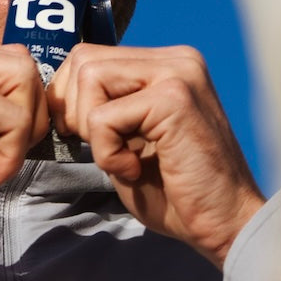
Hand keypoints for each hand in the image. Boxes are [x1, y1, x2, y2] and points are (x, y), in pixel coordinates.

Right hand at [0, 40, 48, 264]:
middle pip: (22, 63)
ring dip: (23, 131)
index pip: (8, 61)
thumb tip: (37, 104)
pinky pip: (12, 114)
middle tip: (6, 157)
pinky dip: (11, 152)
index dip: (22, 107)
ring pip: (24, 78)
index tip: (4, 149)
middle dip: (30, 115)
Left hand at [48, 44, 263, 267]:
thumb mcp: (130, 137)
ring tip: (125, 159)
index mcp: (166, 63)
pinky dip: (107, 152)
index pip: (88, 56)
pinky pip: (104, 117)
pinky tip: (136, 170)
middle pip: (83, 60)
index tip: (87, 136)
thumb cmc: (176, 190)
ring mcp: (178, 73)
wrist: (226, 224)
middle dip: (75, 111)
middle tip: (106, 150)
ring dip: (92, 130)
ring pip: (90, 78)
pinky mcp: (174, 98)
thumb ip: (104, 106)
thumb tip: (54, 94)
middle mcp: (176, 58)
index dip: (70, 98)